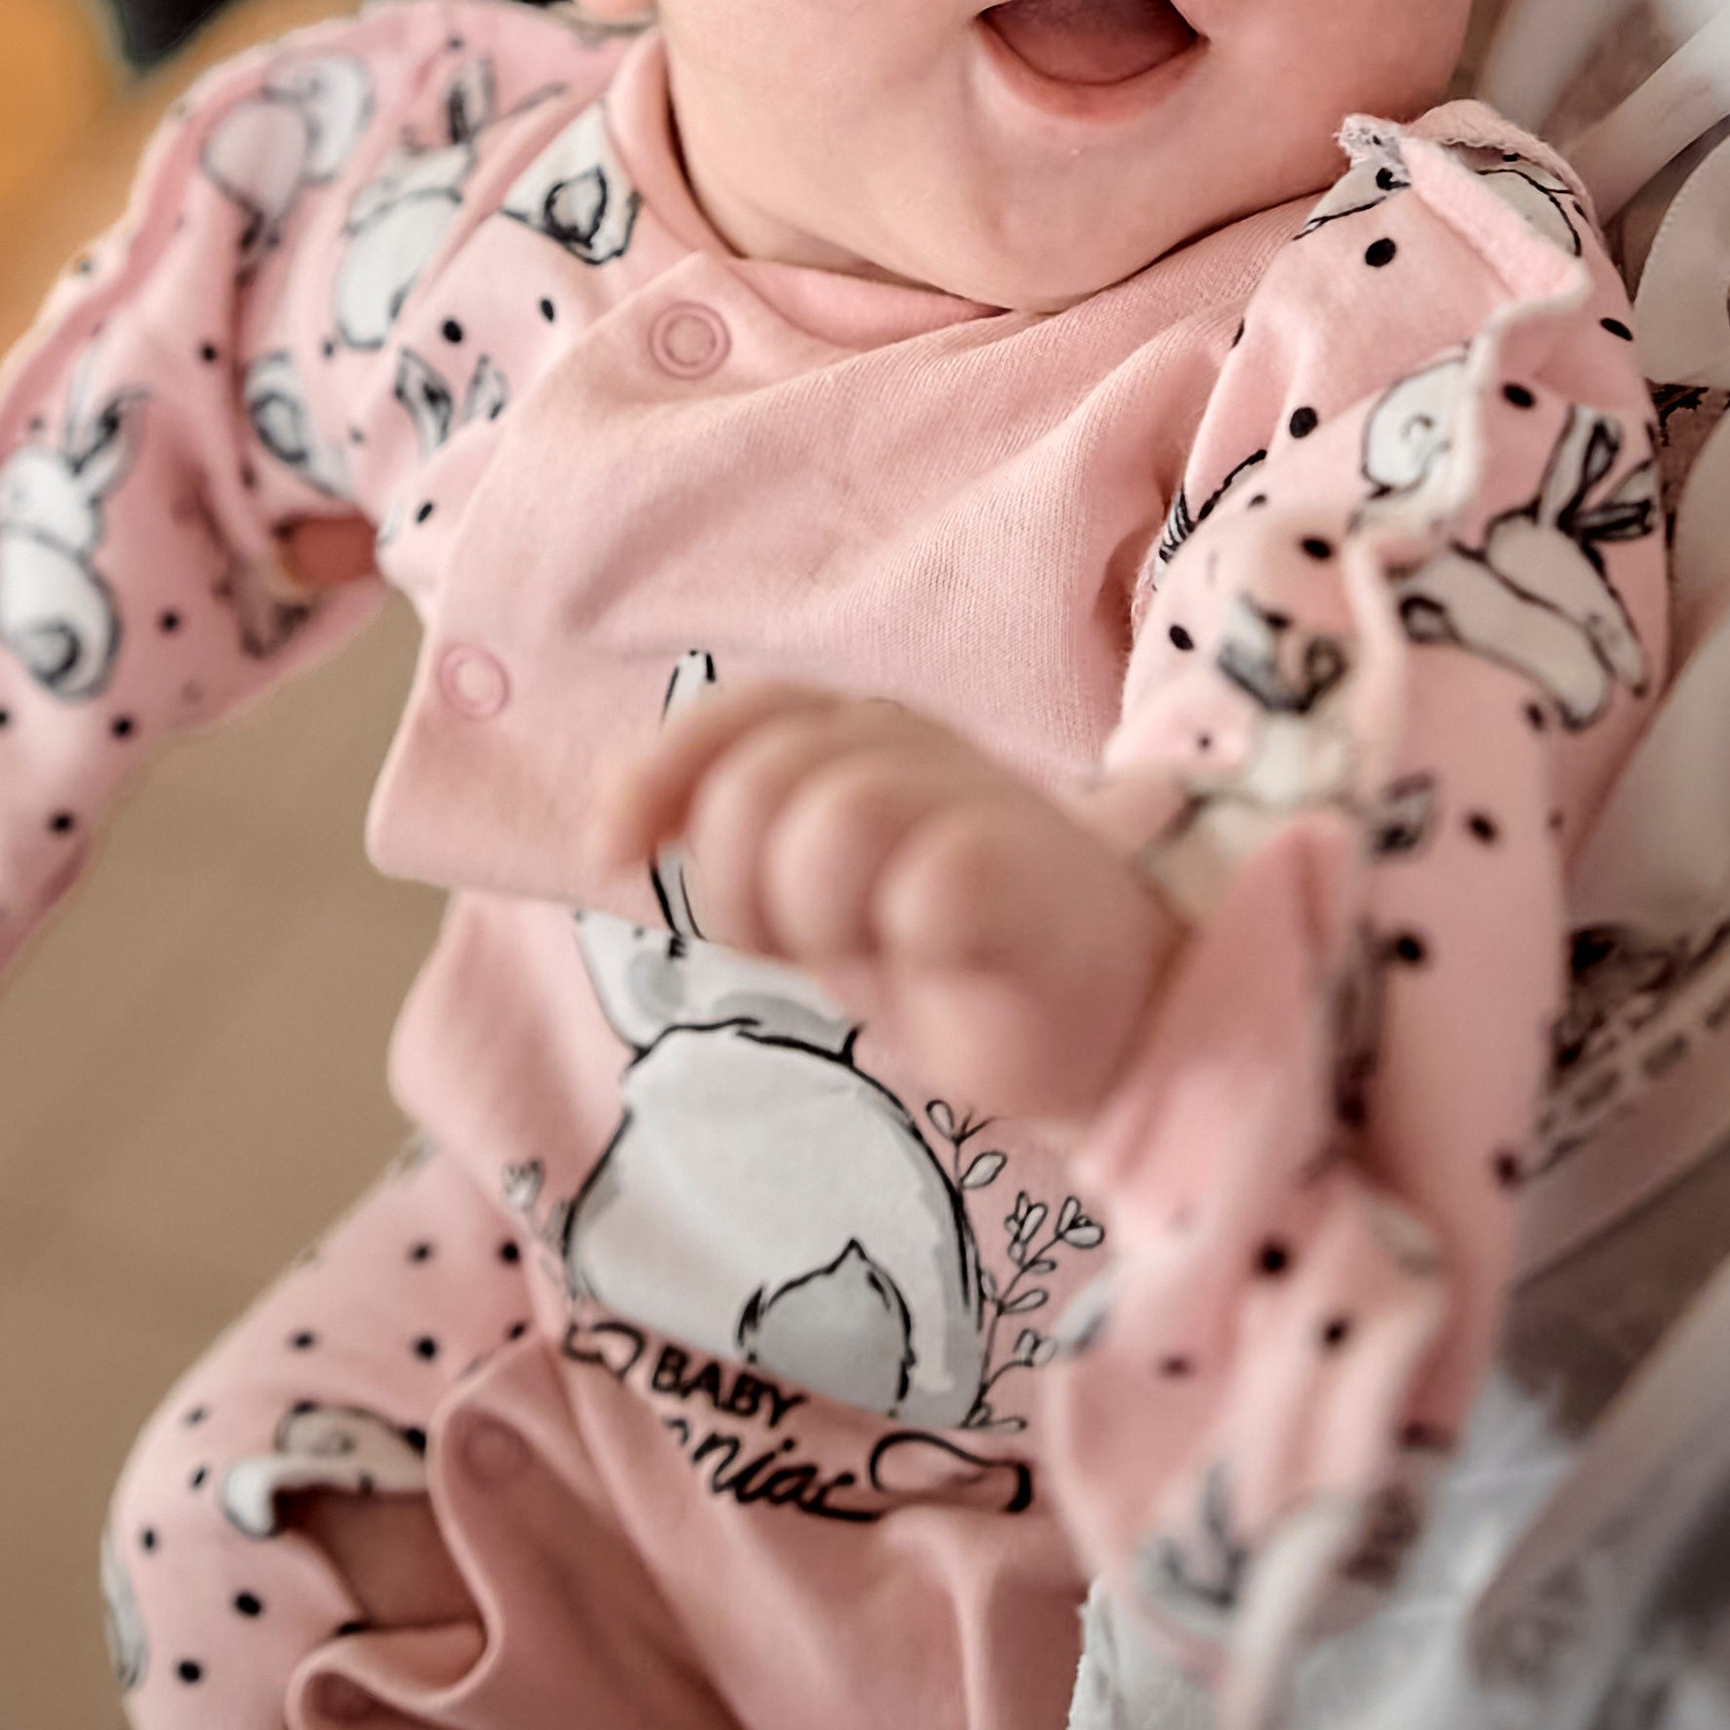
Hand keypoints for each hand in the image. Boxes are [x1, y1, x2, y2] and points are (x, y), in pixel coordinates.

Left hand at [601, 682, 1177, 1127]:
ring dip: (814, 916)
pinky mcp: (1027, 872)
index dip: (662, 771)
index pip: (740, 712)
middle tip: (792, 949)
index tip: (613, 853)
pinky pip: (924, 880)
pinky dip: (903, 932)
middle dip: (736, 884)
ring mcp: (977, 800)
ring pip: (830, 819)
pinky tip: (935, 960)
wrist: (1116, 1017)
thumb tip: (612, 817)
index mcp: (859, 738)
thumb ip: (736, 834)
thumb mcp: (817, 890)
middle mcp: (912, 747)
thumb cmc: (956, 952)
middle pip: (757, 778)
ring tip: (866, 956)